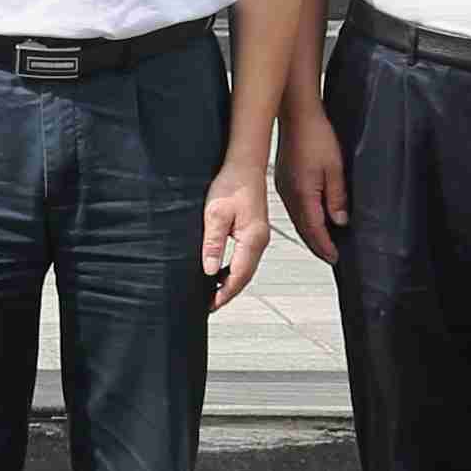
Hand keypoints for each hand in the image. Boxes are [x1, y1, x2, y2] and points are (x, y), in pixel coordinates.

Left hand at [200, 166, 273, 312]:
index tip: (211, 305)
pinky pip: (245, 259)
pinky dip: (234, 270)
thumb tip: (210, 270)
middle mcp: (260, 241)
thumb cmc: (231, 184)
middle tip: (209, 305)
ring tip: (212, 293)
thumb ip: (213, 243)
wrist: (244, 165)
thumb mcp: (216, 214)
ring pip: (246, 269)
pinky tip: (221, 272)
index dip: (225, 293)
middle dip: (228, 293)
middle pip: (245, 276)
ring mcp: (260, 237)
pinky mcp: (255, 232)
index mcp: (253, 239)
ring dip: (231, 282)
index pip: (239, 276)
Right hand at [279, 106, 350, 263]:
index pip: (315, 230)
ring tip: (322, 242)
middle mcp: (290, 195)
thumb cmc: (314, 135)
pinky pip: (294, 208)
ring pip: (297, 220)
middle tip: (329, 256)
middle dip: (317, 245)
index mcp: (303, 194)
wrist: (296, 115)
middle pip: (304, 229)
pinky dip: (304, 219)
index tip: (334, 258)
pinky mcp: (284, 181)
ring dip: (310, 233)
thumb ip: (337, 197)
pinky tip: (311, 219)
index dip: (326, 246)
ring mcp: (284, 188)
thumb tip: (340, 220)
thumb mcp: (335, 168)